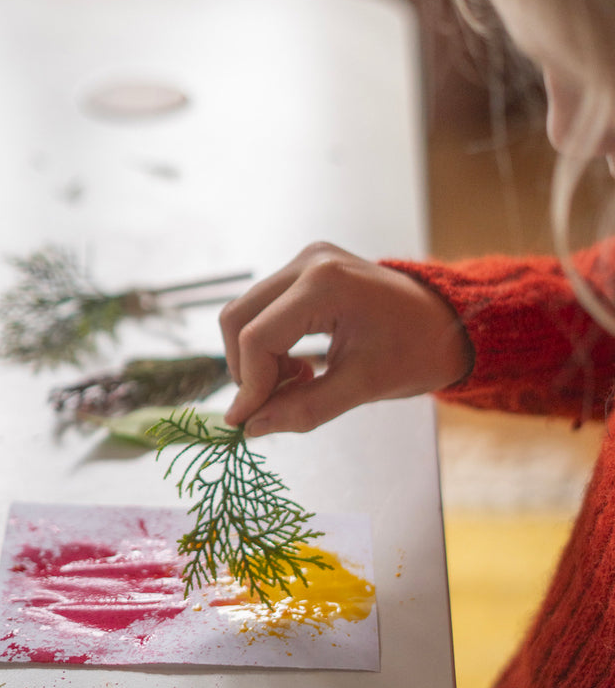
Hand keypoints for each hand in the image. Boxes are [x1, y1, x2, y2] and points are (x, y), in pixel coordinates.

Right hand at [220, 242, 471, 435]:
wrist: (448, 321)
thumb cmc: (418, 351)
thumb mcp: (364, 386)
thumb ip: (304, 408)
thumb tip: (251, 426)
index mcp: (326, 284)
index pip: (258, 337)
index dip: (249, 384)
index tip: (247, 423)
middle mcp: (308, 262)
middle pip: (239, 318)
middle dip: (246, 369)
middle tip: (272, 404)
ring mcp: (304, 261)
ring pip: (245, 313)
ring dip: (256, 357)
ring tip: (295, 383)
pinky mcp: (304, 269)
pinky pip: (263, 308)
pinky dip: (267, 343)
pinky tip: (299, 366)